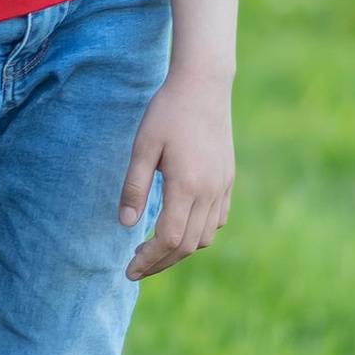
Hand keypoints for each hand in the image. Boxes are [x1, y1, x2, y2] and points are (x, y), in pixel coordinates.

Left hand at [119, 67, 234, 279]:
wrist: (204, 84)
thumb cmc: (167, 112)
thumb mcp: (143, 146)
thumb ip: (135, 187)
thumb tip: (126, 225)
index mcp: (187, 185)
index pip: (169, 239)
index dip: (149, 260)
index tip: (129, 269)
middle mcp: (209, 191)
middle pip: (187, 245)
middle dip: (161, 262)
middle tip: (136, 267)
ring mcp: (222, 186)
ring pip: (205, 237)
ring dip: (180, 250)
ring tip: (154, 249)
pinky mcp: (228, 179)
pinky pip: (217, 220)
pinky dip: (198, 233)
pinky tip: (179, 226)